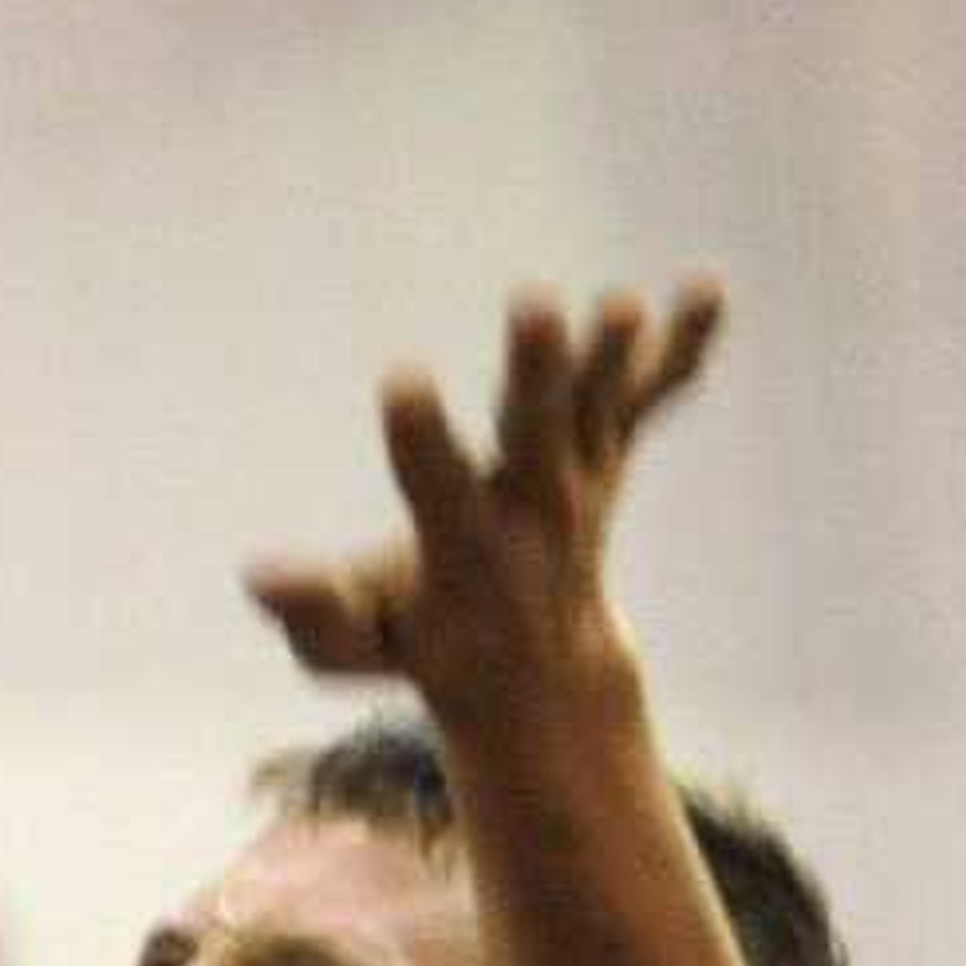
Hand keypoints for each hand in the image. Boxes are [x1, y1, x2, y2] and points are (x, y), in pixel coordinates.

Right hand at [243, 284, 720, 718]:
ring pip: (603, 411)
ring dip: (615, 357)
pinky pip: (651, 401)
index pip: (439, 490)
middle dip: (537, 372)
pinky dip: (684, 350)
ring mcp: (583, 482)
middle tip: (534, 306)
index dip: (422, 438)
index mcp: (467, 552)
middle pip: (540, 436)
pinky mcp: (608, 456)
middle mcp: (536, 514)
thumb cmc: (422, 646)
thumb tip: (257, 576)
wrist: (540, 678)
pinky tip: (708, 286)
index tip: (401, 380)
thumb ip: (312, 613)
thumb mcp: (353, 648)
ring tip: (625, 304)